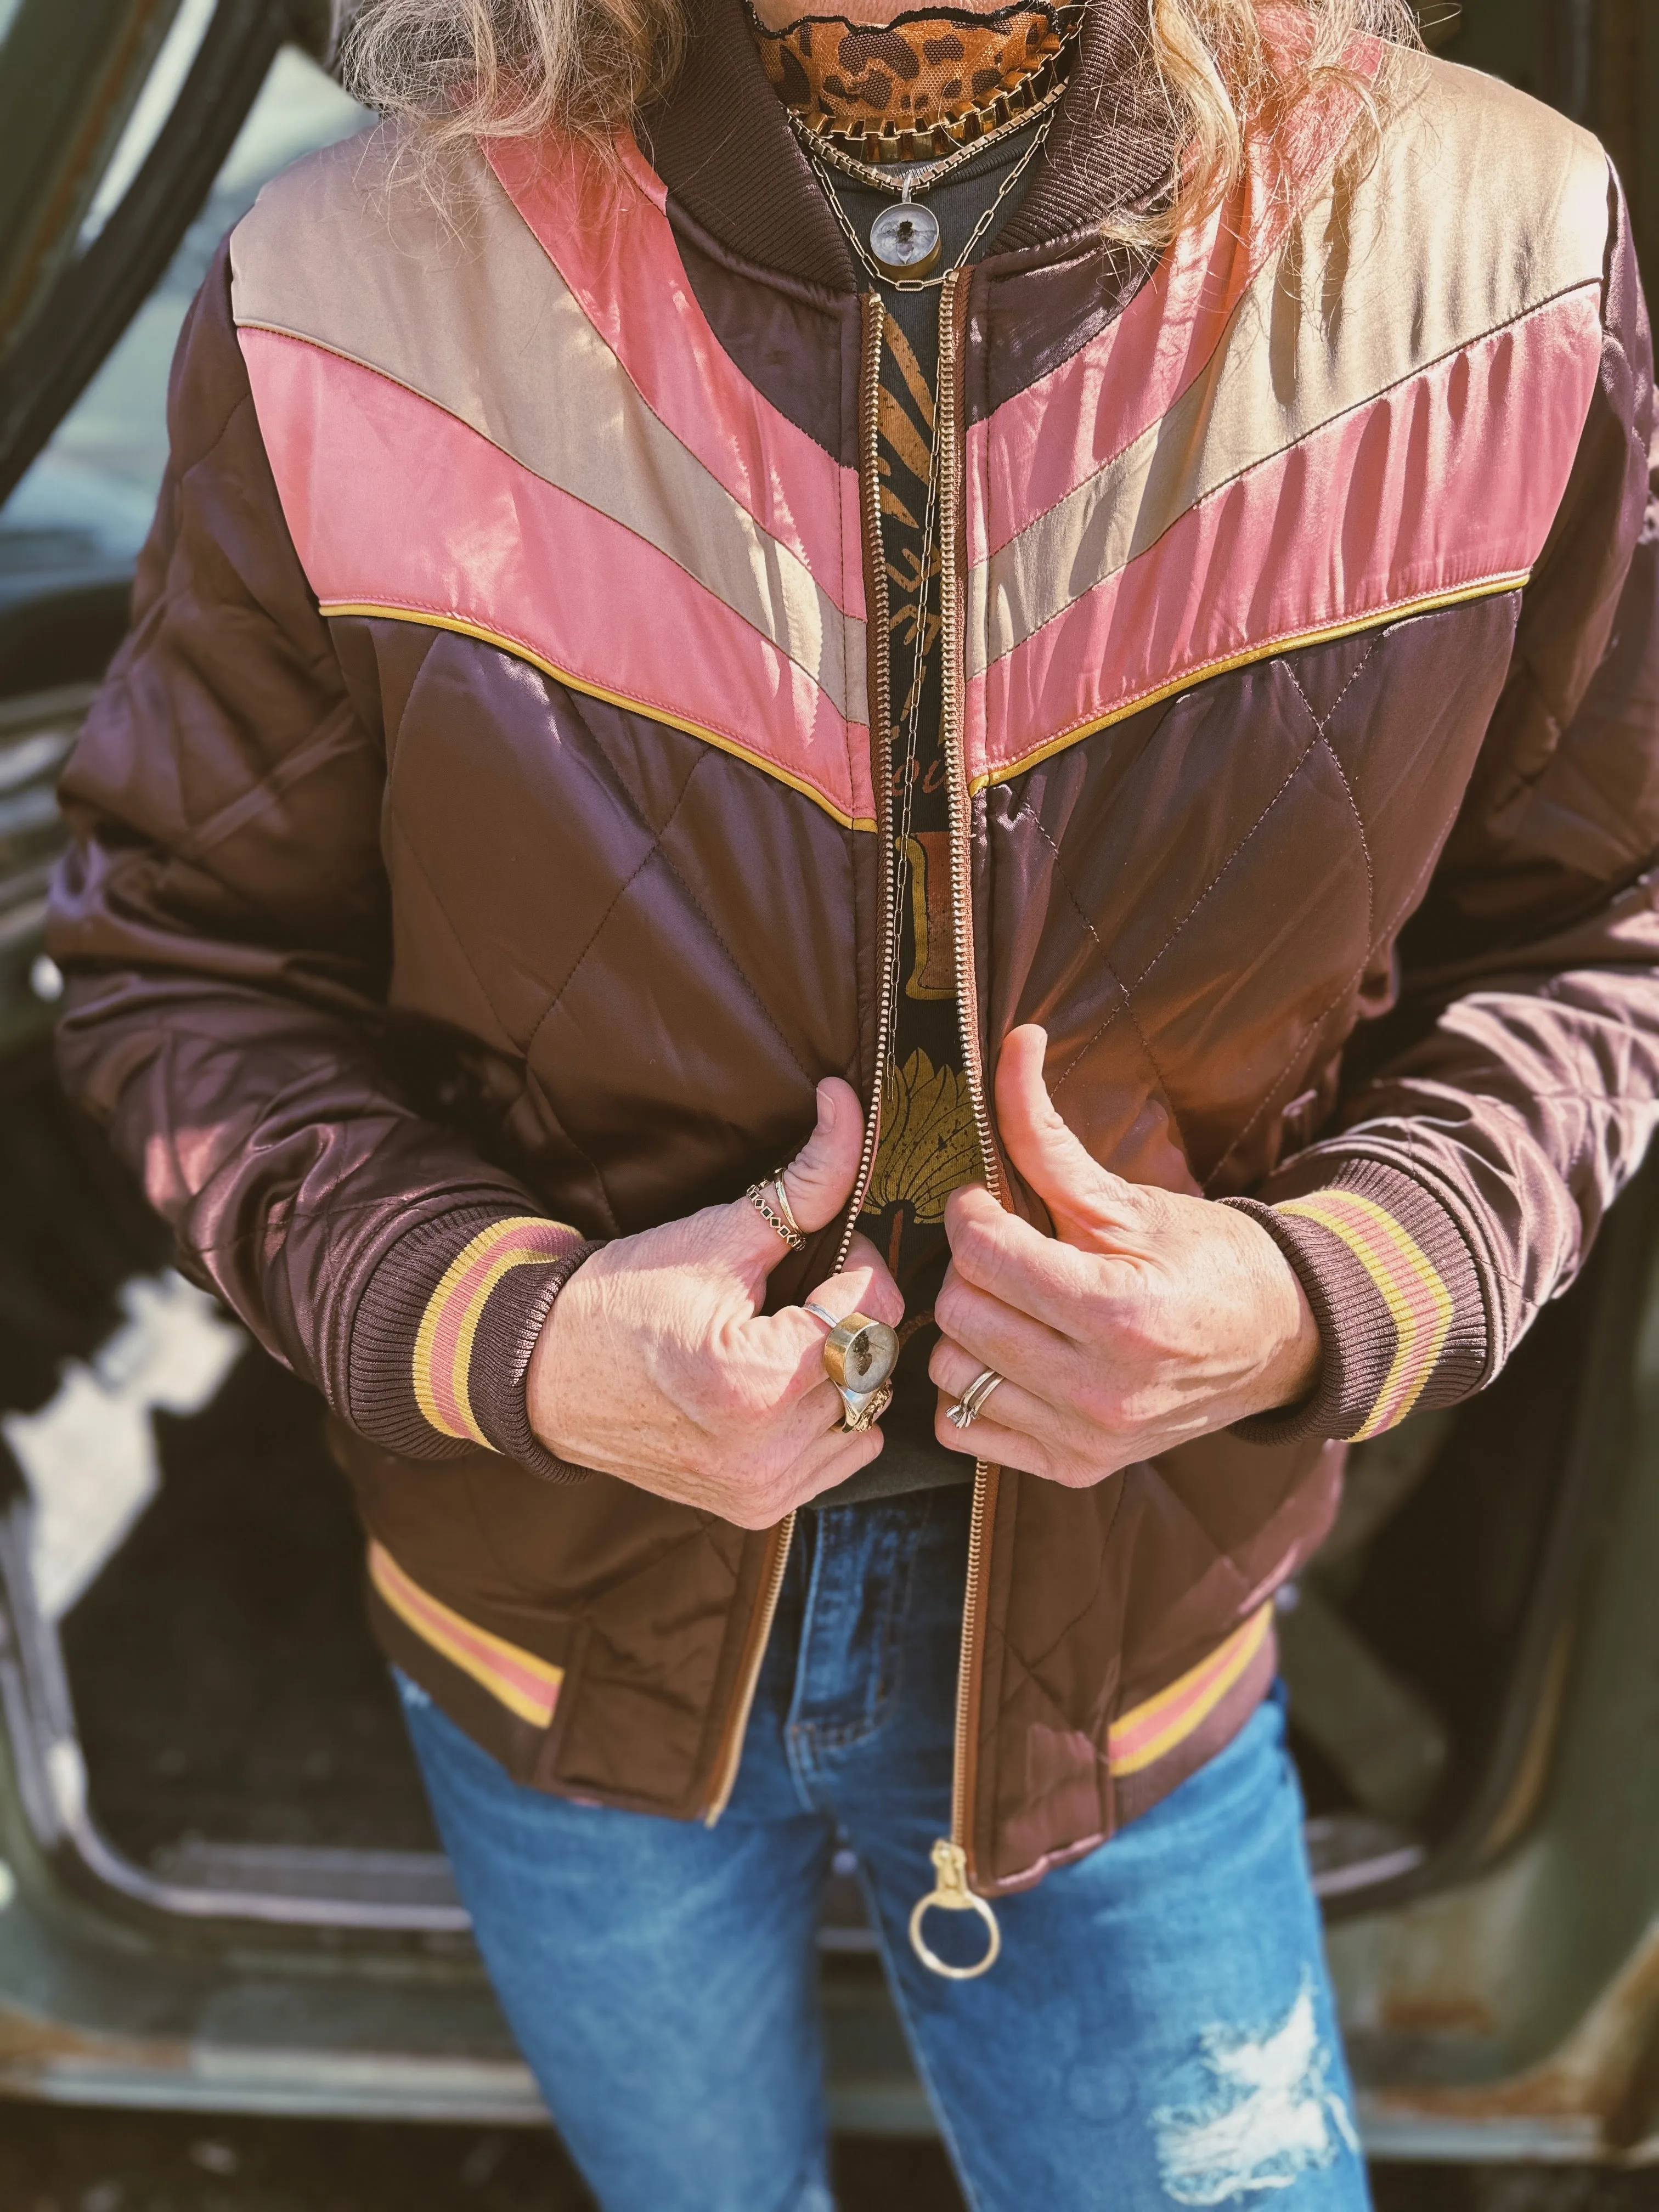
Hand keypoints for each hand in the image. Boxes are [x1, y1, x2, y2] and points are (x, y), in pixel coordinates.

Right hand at [527, 1080, 901, 1526]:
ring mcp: (761, 1489)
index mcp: (752, 1382)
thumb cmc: (626, 1296)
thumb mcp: (716, 1234)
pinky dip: (831, 1415)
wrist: (548, 1373)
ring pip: (869, 1409)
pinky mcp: (757, 1508)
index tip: (827, 1249)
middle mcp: (763, 1451)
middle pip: (875, 1361)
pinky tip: (786, 1384)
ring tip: (790, 1336)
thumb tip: (851, 1106)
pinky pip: (844, 1454)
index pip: (871, 1311)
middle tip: (805, 1289)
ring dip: (847, 1367)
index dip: (859, 1265)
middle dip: (854, 1313)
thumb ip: (803, 1181)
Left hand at [929, 1027, 1320, 1485]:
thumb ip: (1047, 1132)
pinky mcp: (1075, 1468)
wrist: (1276, 1338)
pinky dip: (971, 1391)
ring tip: (1012, 1304)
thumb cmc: (1202, 1259)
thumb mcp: (1126, 1197)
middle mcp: (1101, 1389)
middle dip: (972, 1268)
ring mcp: (1087, 1438)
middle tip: (1007, 1252)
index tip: (992, 1205)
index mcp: (1120, 1314)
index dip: (974, 1213)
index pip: (984, 1253)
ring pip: (951, 1371)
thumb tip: (1013, 1039)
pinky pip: (963, 1428)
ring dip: (968, 1330)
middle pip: (960, 1311)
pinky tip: (1012, 1357)